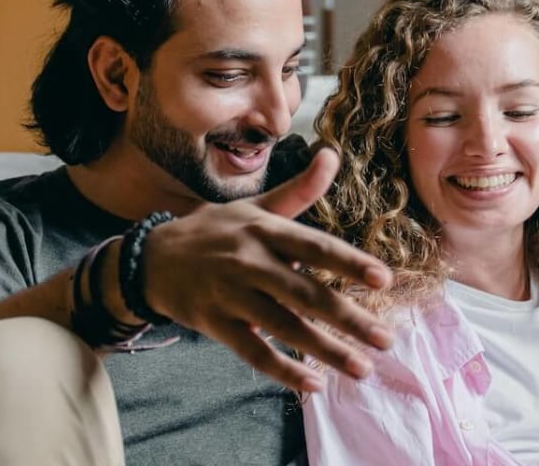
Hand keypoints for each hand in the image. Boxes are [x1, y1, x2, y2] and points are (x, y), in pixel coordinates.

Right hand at [137, 147, 393, 391]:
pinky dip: (284, 369)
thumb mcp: (254, 206)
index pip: (315, 247)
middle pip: (306, 294)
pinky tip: (314, 383)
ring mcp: (231, 295)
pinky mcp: (215, 323)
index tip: (384, 279)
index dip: (349, 263)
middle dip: (349, 319)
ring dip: (326, 350)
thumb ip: (299, 190)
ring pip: (285, 327)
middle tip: (386, 340)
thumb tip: (332, 155)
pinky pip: (254, 352)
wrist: (152, 258)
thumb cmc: (214, 231)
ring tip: (362, 367)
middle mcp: (250, 261)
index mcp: (264, 231)